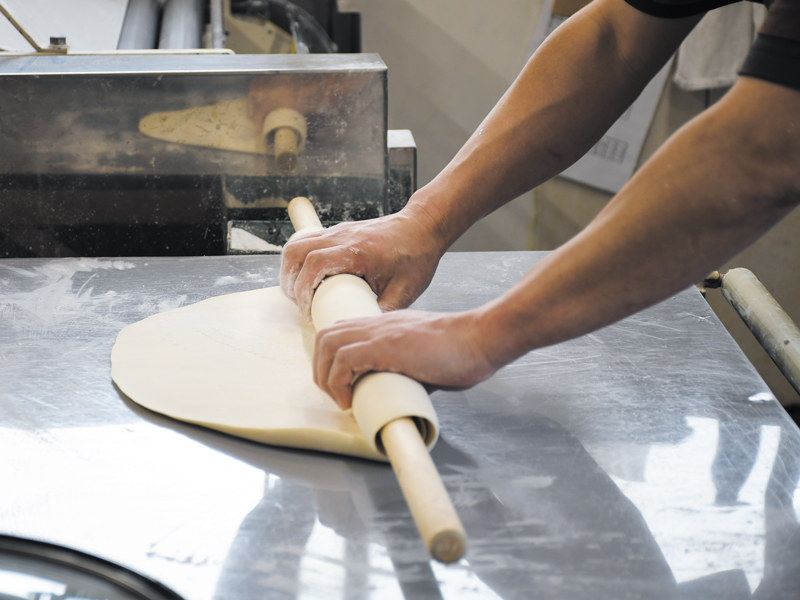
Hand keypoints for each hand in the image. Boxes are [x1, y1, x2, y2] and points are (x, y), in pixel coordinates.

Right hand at [280, 207, 444, 315]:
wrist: (423, 227)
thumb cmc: (416, 257)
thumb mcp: (404, 291)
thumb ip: (381, 312)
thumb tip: (361, 334)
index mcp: (357, 250)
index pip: (314, 264)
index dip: (303, 290)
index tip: (307, 312)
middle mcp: (342, 236)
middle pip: (296, 252)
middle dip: (290, 282)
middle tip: (299, 305)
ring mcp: (338, 231)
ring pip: (297, 245)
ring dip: (291, 270)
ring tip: (299, 294)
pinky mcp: (338, 231)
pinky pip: (306, 242)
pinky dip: (300, 261)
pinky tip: (309, 279)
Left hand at [313, 309, 496, 408]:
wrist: (479, 338)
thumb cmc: (462, 350)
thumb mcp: (425, 361)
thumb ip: (407, 371)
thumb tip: (398, 394)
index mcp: (386, 325)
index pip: (342, 332)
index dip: (332, 358)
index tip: (341, 384)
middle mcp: (377, 324)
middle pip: (325, 336)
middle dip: (321, 369)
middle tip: (336, 395)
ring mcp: (379, 333)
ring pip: (327, 344)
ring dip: (327, 376)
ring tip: (343, 400)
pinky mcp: (384, 346)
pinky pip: (343, 359)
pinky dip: (339, 382)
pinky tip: (352, 399)